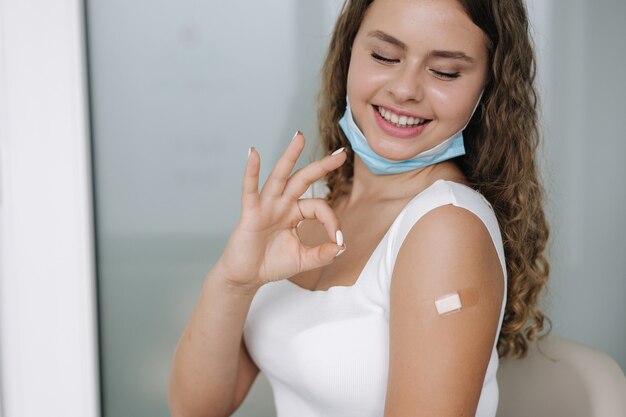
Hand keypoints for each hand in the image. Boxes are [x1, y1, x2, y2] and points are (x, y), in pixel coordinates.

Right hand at [216, 131, 346, 289]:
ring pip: (280, 176)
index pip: (319, 206)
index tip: (338, 240)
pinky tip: (254, 153)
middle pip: (303, 179)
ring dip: (290, 156)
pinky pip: (250, 189)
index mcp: (295, 213)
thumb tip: (342, 247)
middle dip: (322, 166)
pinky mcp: (250, 213)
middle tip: (341, 153)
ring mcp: (266, 206)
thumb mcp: (302, 260)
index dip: (332, 221)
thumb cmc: (271, 264)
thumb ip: (321, 254)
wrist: (245, 277)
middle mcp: (282, 204)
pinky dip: (251, 171)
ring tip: (299, 137)